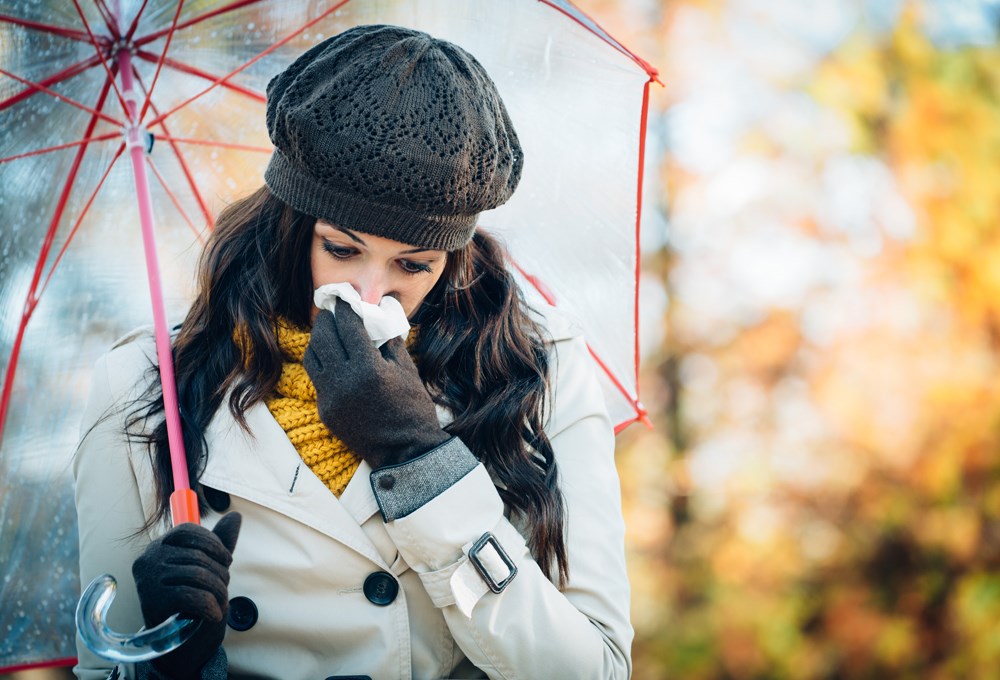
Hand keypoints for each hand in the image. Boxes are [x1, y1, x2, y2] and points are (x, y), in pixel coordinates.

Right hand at [132, 512, 241, 678]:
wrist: (179, 642)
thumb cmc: (193, 600)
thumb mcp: (208, 567)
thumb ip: (219, 543)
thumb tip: (236, 516)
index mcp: (159, 546)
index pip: (188, 530)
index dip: (214, 545)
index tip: (226, 561)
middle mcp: (148, 559)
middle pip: (197, 555)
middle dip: (220, 574)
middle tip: (223, 590)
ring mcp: (148, 580)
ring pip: (198, 574)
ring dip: (219, 592)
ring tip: (220, 604)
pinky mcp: (153, 601)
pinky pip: (192, 595)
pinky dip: (210, 606)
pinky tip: (213, 615)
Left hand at [304, 300, 448, 468]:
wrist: (406, 452)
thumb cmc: (413, 408)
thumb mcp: (407, 370)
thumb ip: (389, 341)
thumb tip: (380, 316)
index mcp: (368, 368)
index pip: (348, 326)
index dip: (346, 309)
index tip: (347, 299)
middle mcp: (344, 381)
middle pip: (323, 337)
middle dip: (327, 319)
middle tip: (333, 311)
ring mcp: (331, 398)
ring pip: (312, 356)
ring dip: (319, 340)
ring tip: (328, 332)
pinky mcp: (325, 411)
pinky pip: (317, 379)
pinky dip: (323, 363)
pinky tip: (333, 358)